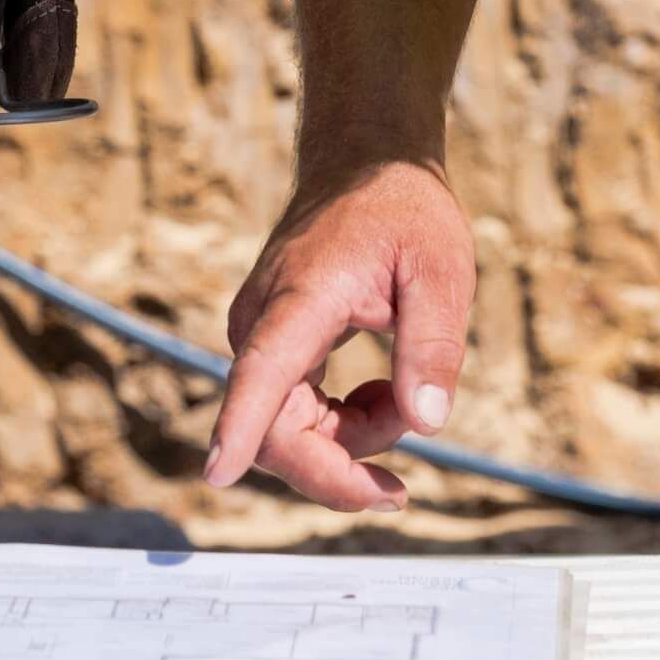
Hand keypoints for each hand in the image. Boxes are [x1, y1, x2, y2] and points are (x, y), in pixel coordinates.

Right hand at [207, 160, 474, 510]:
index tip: (217, 473)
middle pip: (273, 428)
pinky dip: (341, 423)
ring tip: (406, 399)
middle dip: (334, 470)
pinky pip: (292, 411)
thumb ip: (435, 346)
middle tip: (397, 494)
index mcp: (302, 297)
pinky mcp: (270, 346)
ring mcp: (260, 335)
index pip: (261, 370)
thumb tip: (427, 423)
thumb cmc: (404, 212)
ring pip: (284, 428)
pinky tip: (382, 392)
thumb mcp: (443, 270)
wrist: (367, 166)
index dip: (239, 426)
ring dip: (349, 441)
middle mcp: (263, 321)